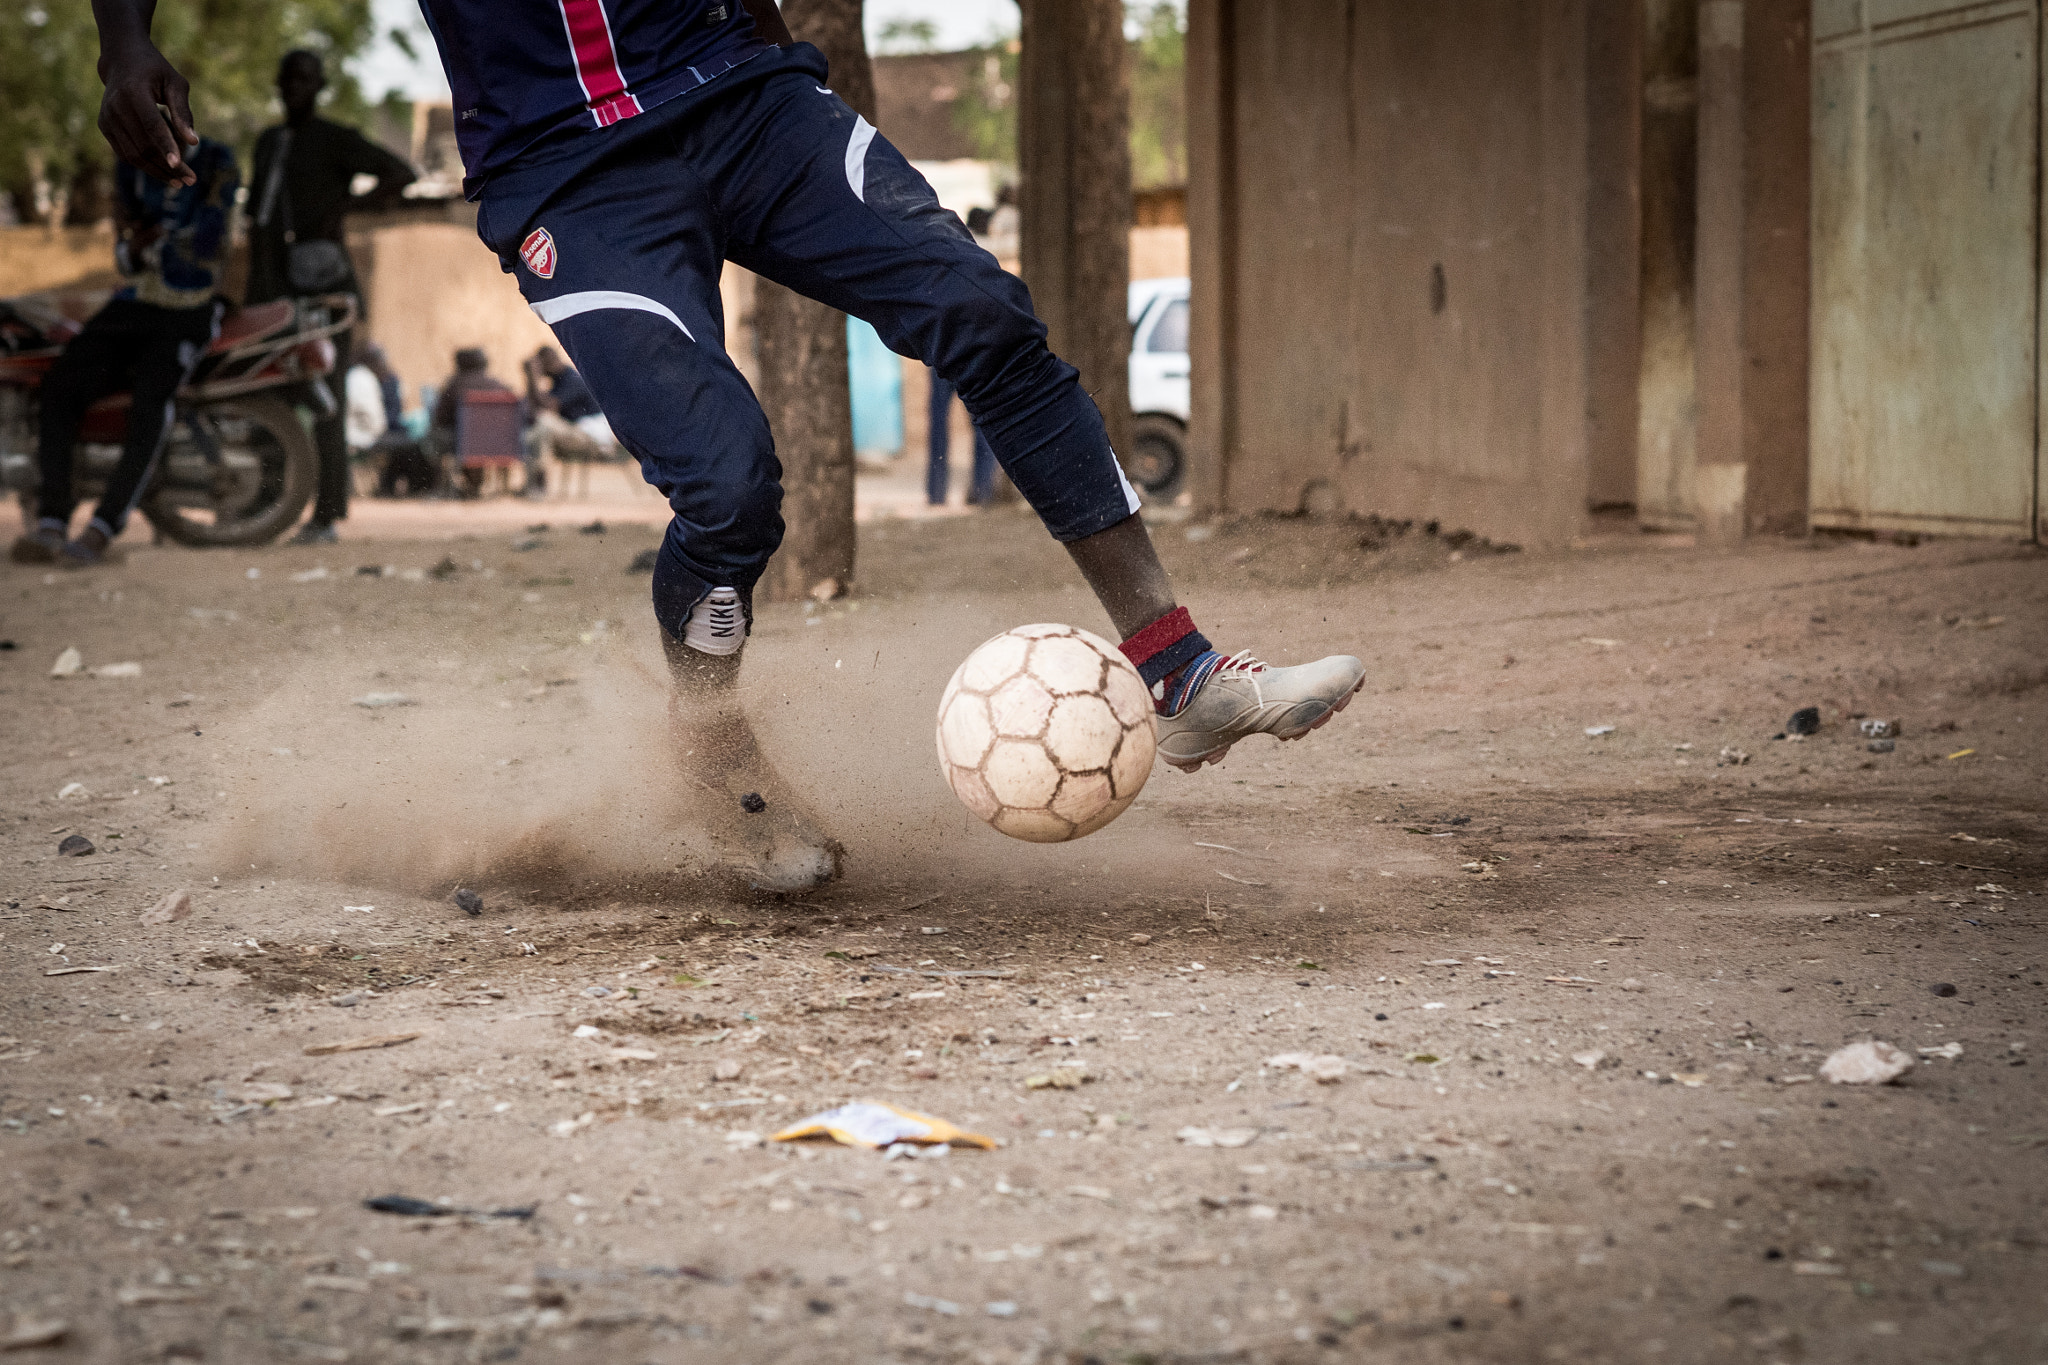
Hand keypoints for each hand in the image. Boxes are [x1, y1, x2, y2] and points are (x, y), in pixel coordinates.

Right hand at [97, 43, 197, 185]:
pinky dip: (144, 165)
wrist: (121, 60)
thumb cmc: (155, 71)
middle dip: (168, 166)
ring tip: (180, 181)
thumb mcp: (175, 83)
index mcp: (134, 92)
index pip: (152, 125)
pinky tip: (163, 171)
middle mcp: (116, 106)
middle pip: (143, 145)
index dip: (166, 146)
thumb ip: (183, 112)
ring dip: (157, 171)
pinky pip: (125, 153)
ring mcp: (107, 117)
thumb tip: (193, 142)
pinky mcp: (105, 126)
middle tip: (191, 180)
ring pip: (133, 155)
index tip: (179, 165)